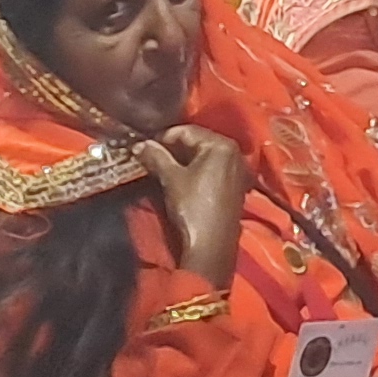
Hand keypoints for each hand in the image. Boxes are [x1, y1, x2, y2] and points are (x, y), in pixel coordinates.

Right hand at [139, 124, 250, 283]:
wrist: (211, 245)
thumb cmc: (192, 207)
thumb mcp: (172, 179)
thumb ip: (156, 157)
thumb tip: (140, 144)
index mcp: (222, 145)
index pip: (187, 131)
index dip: (163, 137)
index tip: (144, 146)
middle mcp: (235, 152)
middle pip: (198, 141)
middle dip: (174, 148)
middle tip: (151, 155)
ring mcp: (237, 169)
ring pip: (205, 156)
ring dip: (184, 160)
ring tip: (162, 167)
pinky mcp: (236, 185)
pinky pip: (213, 168)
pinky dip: (196, 170)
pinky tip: (181, 178)